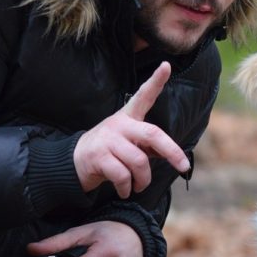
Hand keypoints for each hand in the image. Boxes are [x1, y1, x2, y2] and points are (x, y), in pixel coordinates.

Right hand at [73, 62, 189, 198]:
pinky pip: (122, 176)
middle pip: (152, 134)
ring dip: (143, 180)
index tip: (166, 66)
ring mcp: (107, 139)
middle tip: (183, 166)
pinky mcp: (98, 156)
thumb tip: (174, 156)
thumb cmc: (109, 152)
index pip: (143, 96)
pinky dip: (127, 188)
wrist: (73, 163)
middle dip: (172, 152)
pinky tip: (124, 191)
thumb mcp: (129, 144)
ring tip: (138, 186)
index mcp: (128, 117)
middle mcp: (119, 124)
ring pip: (139, 161)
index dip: (155, 81)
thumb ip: (149, 145)